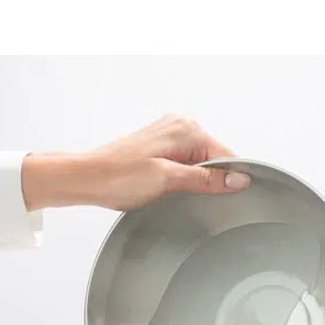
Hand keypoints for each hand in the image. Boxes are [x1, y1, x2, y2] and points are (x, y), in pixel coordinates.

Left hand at [21, 114, 251, 211]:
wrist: (87, 178)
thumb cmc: (118, 177)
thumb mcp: (168, 180)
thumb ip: (206, 179)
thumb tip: (238, 179)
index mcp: (187, 130)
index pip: (227, 156)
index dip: (230, 180)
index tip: (229, 199)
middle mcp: (180, 126)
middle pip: (215, 159)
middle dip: (209, 181)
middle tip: (188, 196)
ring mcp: (170, 135)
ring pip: (201, 163)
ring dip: (194, 181)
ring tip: (173, 191)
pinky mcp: (160, 146)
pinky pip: (186, 163)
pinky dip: (183, 178)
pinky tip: (168, 188)